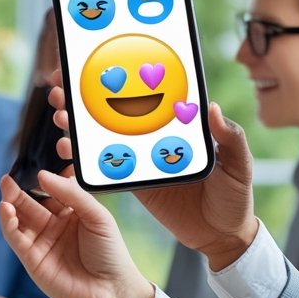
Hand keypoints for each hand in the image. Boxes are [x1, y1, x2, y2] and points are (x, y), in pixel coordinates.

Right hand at [0, 169, 153, 297]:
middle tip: (8, 178)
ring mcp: (41, 242)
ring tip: (5, 188)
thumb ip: (72, 194)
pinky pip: (15, 237)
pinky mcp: (31, 259)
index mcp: (71, 213)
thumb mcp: (97, 216)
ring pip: (19, 219)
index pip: (52, 190)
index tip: (41, 165)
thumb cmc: (110, 253)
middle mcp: (53, 226)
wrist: (112, 291)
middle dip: (18, 190)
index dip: (45, 178)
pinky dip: (8, 223)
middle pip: (30, 203)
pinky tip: (5, 209)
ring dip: (10, 204)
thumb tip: (43, 175)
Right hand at [50, 82, 258, 270]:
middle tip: (61, 83)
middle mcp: (156, 136)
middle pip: (116, 108)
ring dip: (77, 122)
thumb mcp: (239, 166)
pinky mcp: (132, 181)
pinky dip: (81, 158)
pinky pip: (103, 166)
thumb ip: (230, 138)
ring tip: (59, 114)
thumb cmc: (236, 197)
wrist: (222, 237)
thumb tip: (213, 109)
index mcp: (180, 124)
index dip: (121, 74)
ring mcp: (140, 158)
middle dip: (85, 93)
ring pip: (103, 134)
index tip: (95, 60)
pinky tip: (64, 150)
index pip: (148, 91)